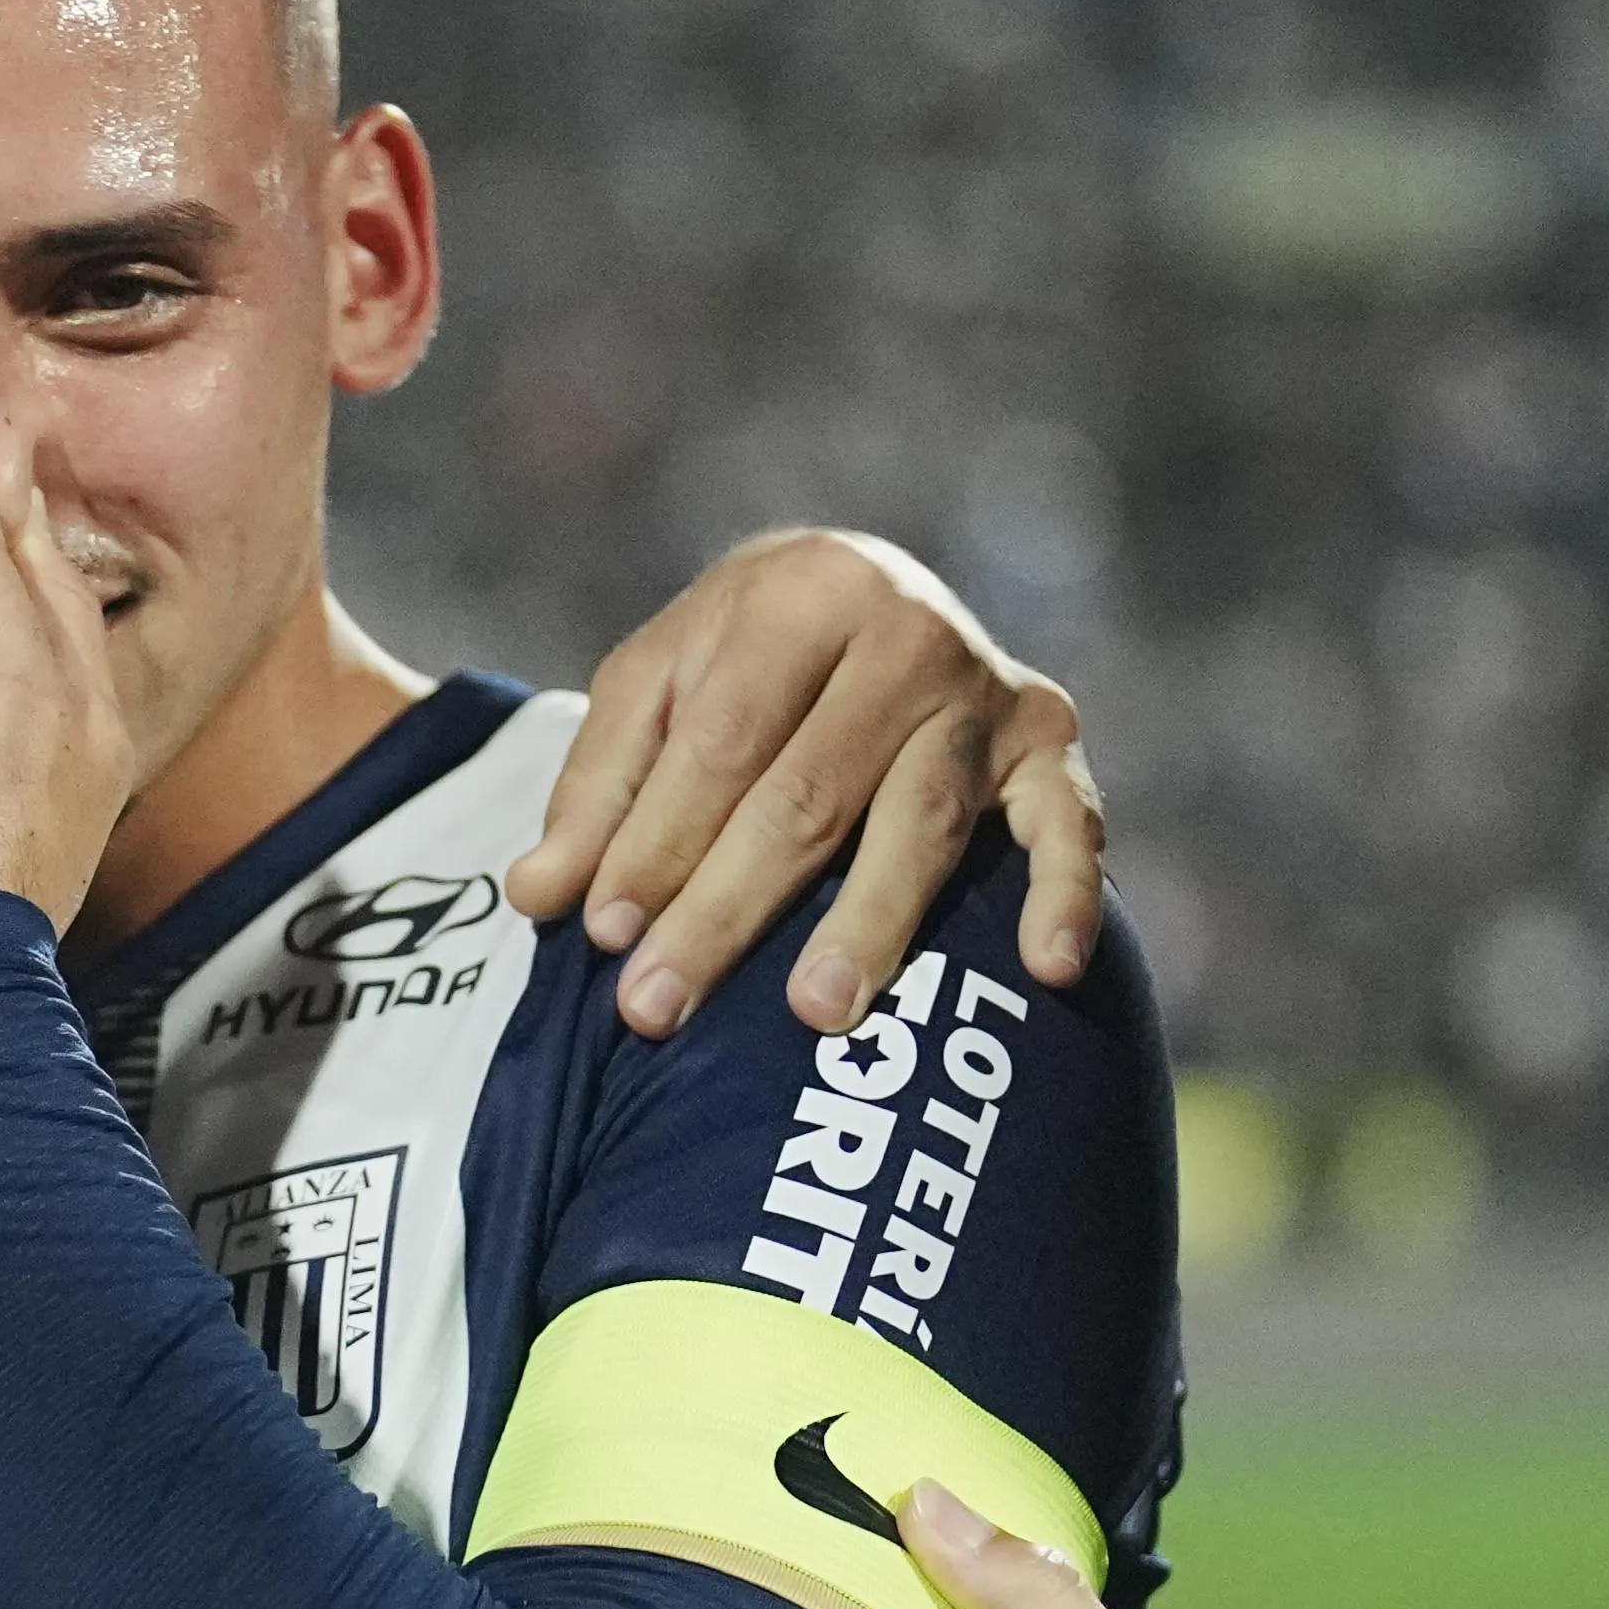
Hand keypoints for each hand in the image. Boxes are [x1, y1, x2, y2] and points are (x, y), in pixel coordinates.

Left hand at [506, 526, 1101, 1039]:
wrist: (863, 595)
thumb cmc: (741, 663)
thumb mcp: (654, 689)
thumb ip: (598, 788)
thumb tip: (538, 896)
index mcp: (800, 594)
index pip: (720, 742)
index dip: (658, 842)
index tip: (605, 936)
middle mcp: (908, 631)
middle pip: (808, 793)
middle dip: (726, 909)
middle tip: (658, 1008)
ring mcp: (988, 690)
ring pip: (921, 822)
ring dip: (869, 923)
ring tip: (814, 1014)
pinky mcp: (1051, 742)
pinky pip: (1069, 825)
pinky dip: (1065, 894)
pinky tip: (1047, 967)